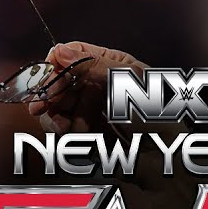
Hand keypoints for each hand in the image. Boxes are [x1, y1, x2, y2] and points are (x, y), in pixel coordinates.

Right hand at [26, 41, 148, 134]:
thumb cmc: (158, 117)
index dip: (56, 64)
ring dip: (55, 115)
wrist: (167, 159)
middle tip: (40, 107)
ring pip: (55, 103)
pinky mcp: (86, 129)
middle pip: (60, 78)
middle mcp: (100, 82)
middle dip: (49, 93)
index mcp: (114, 63)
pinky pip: (61, 125)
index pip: (73, 53)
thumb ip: (92, 67)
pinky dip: (61, 129)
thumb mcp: (127, 85)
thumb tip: (59, 49)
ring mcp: (92, 106)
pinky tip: (70, 134)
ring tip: (66, 127)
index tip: (47, 79)